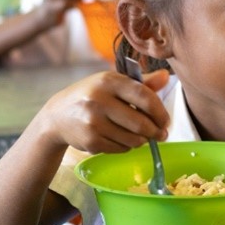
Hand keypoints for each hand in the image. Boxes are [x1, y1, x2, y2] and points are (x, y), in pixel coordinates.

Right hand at [38, 69, 169, 154]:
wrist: (57, 116)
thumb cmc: (93, 96)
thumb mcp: (114, 84)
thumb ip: (142, 83)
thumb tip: (166, 76)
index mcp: (109, 81)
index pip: (144, 96)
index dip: (161, 112)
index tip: (166, 121)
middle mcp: (99, 100)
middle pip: (141, 123)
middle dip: (155, 132)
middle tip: (161, 135)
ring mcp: (93, 122)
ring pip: (133, 139)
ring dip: (142, 141)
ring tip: (141, 136)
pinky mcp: (90, 141)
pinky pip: (121, 148)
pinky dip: (127, 147)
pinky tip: (122, 139)